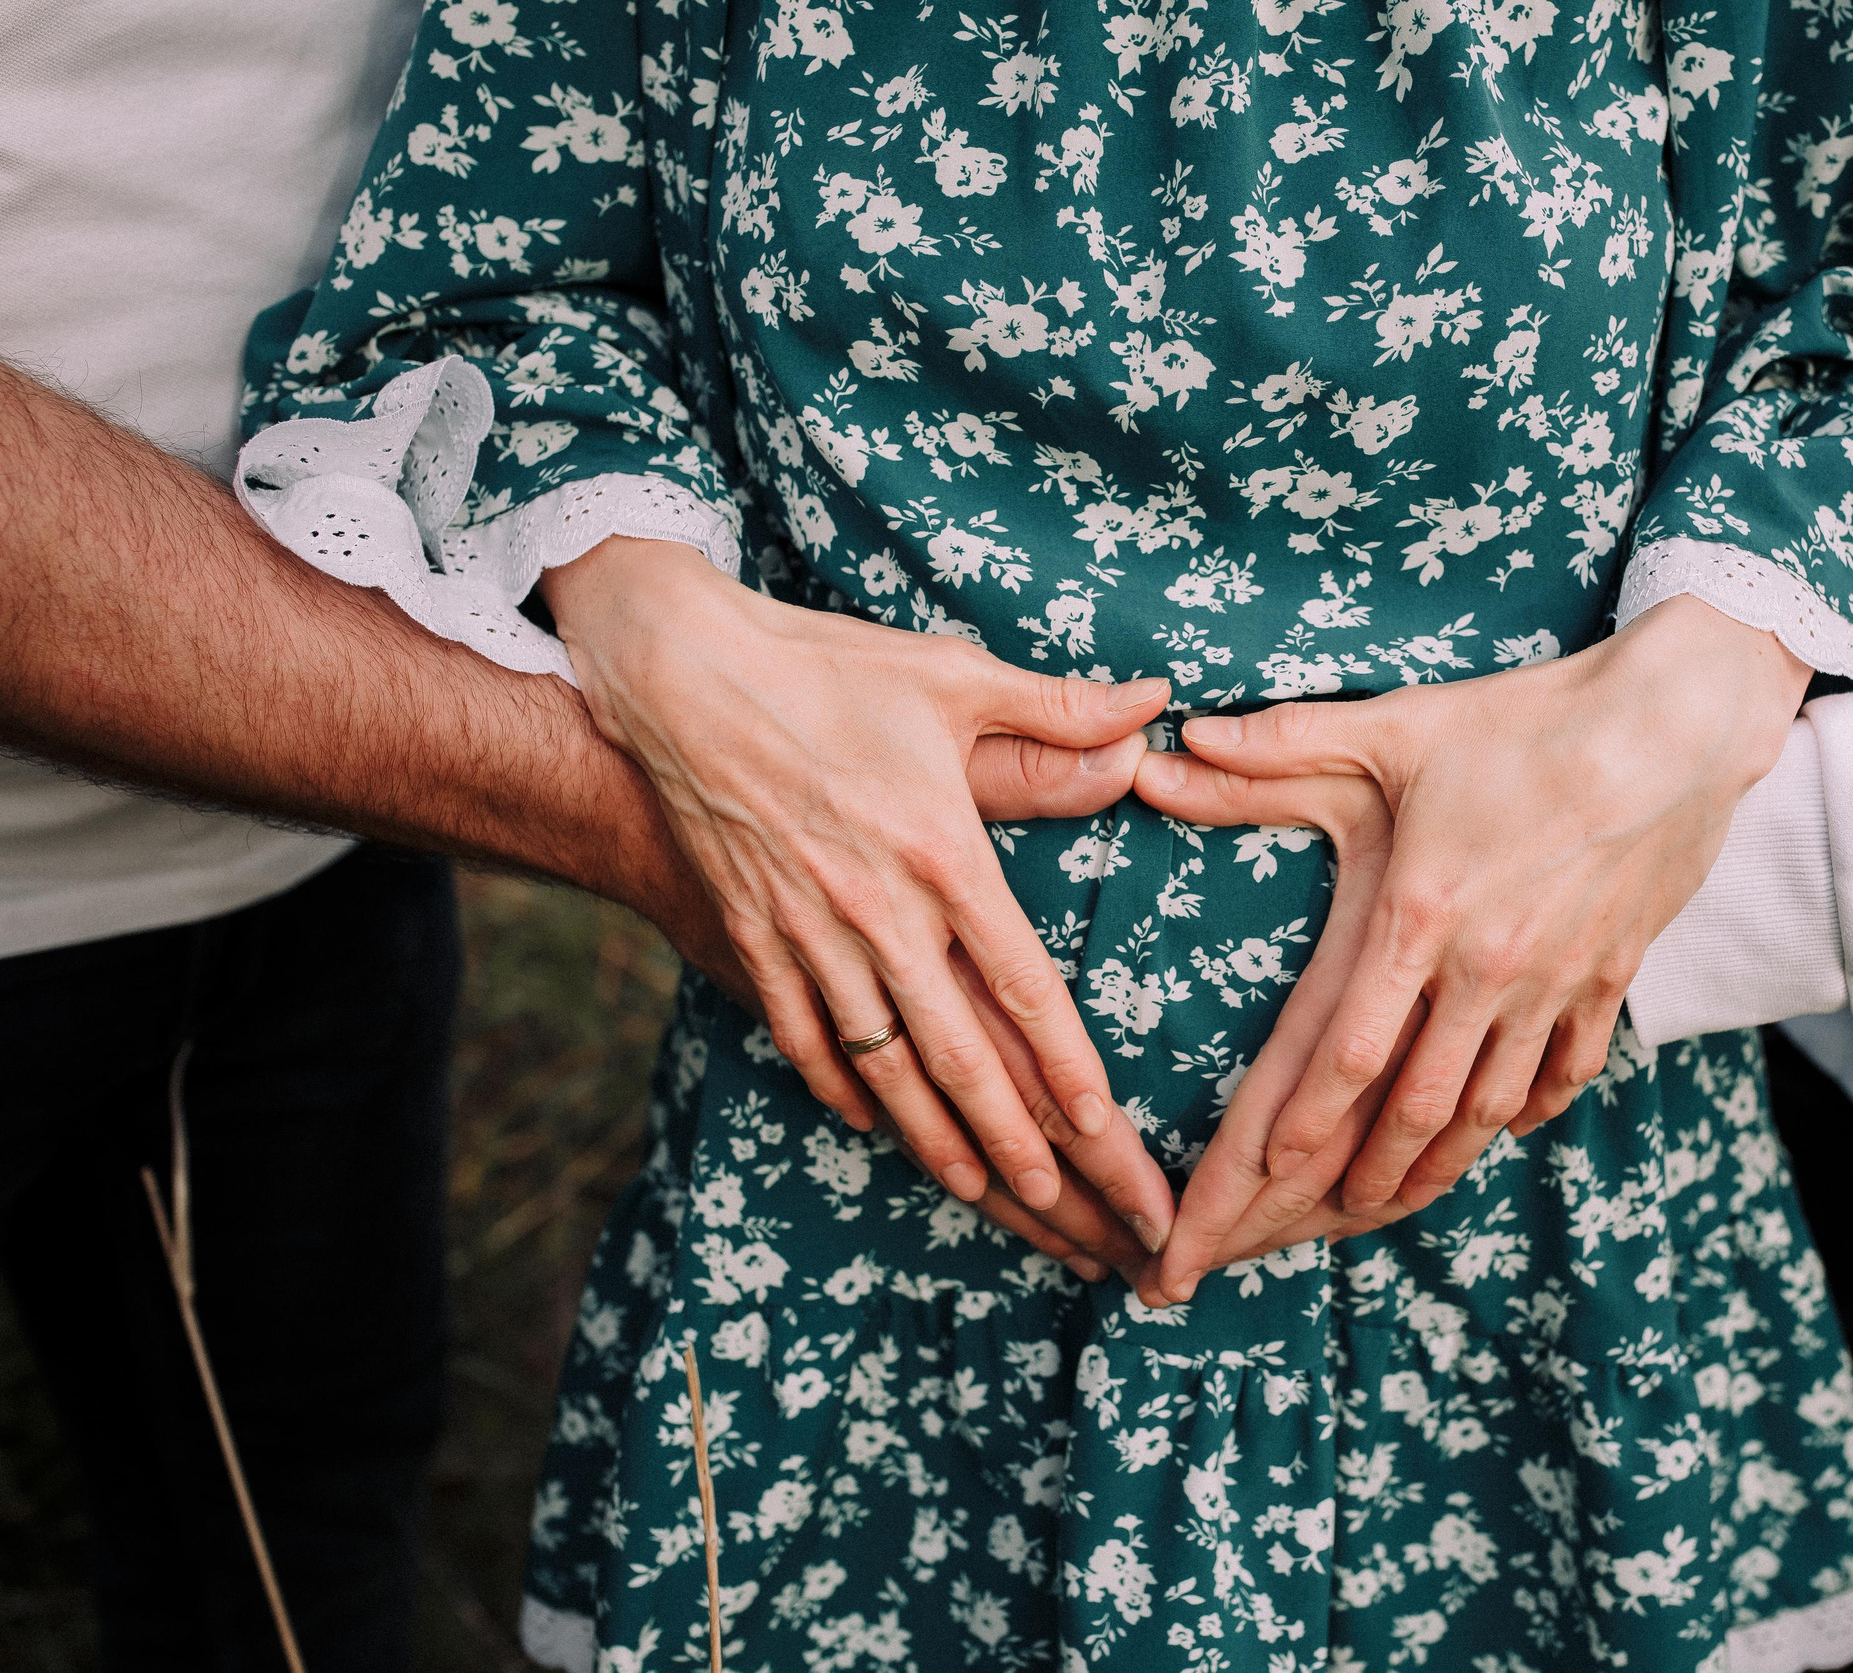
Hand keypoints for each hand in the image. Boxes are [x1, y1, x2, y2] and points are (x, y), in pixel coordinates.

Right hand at [616, 724, 1176, 1275]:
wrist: (675, 676)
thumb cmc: (825, 669)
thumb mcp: (953, 676)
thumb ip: (1061, 710)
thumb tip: (1156, 704)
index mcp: (943, 855)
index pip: (1023, 985)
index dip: (1066, 1064)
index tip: (1104, 1126)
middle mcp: (879, 911)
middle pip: (960, 1052)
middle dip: (1017, 1140)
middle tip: (1067, 1204)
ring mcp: (809, 932)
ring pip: (883, 1062)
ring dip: (935, 1138)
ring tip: (984, 1192)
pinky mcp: (752, 934)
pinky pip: (801, 1034)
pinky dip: (840, 1085)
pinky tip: (871, 1123)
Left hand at [1136, 595, 1808, 1300]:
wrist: (1679, 725)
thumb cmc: (1526, 720)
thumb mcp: (1396, 725)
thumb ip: (1281, 746)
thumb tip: (1177, 744)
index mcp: (1420, 915)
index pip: (1348, 1051)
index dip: (1303, 1125)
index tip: (1262, 1177)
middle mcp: (1487, 968)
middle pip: (1418, 1106)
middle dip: (1363, 1177)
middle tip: (1322, 1218)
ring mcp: (1557, 982)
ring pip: (1492, 1107)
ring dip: (1441, 1163)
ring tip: (1397, 1201)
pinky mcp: (1611, 977)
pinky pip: (1567, 1071)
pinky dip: (1530, 1110)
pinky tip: (1505, 1128)